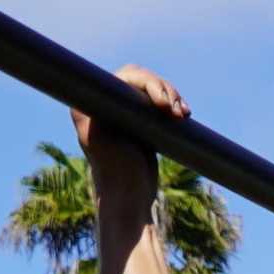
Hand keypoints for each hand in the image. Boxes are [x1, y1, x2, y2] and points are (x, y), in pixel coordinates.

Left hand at [75, 63, 186, 183]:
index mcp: (90, 103)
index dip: (149, 83)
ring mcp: (123, 112)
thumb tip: (103, 78)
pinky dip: (173, 106)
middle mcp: (104, 103)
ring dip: (172, 98)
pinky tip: (184, 114)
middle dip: (164, 91)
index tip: (163, 104)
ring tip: (182, 116)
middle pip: (141, 80)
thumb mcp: (105, 135)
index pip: (125, 77)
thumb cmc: (115, 171)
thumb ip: (106, 107)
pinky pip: (160, 104)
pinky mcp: (139, 123)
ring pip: (154, 91)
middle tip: (176, 113)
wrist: (129, 197)